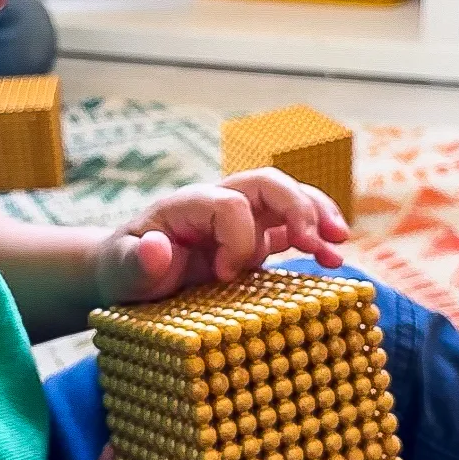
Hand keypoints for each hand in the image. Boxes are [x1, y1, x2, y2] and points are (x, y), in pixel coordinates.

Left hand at [95, 169, 349, 305]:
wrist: (128, 272)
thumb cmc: (123, 269)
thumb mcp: (120, 269)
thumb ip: (136, 260)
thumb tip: (160, 248)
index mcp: (187, 204)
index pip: (229, 204)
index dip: (237, 238)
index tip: (223, 276)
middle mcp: (219, 203)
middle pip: (267, 183)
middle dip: (297, 207)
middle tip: (313, 242)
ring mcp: (240, 219)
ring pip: (287, 198)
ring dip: (317, 215)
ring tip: (338, 243)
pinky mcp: (254, 239)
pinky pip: (292, 229)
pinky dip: (316, 239)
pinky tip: (333, 259)